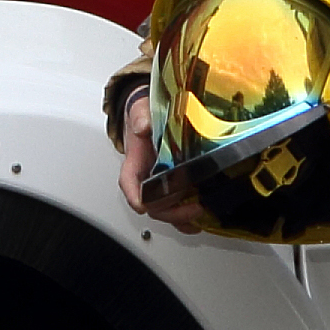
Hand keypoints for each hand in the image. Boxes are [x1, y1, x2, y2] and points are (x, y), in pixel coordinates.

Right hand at [117, 93, 209, 230]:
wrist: (148, 116)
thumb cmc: (143, 118)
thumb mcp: (140, 112)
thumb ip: (141, 117)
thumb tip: (144, 126)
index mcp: (134, 162)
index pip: (129, 182)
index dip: (135, 195)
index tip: (142, 204)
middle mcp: (145, 178)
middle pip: (151, 204)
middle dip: (170, 210)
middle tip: (193, 207)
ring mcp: (158, 185)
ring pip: (163, 210)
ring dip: (180, 217)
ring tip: (200, 212)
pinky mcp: (172, 186)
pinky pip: (175, 207)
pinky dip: (186, 217)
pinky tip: (200, 217)